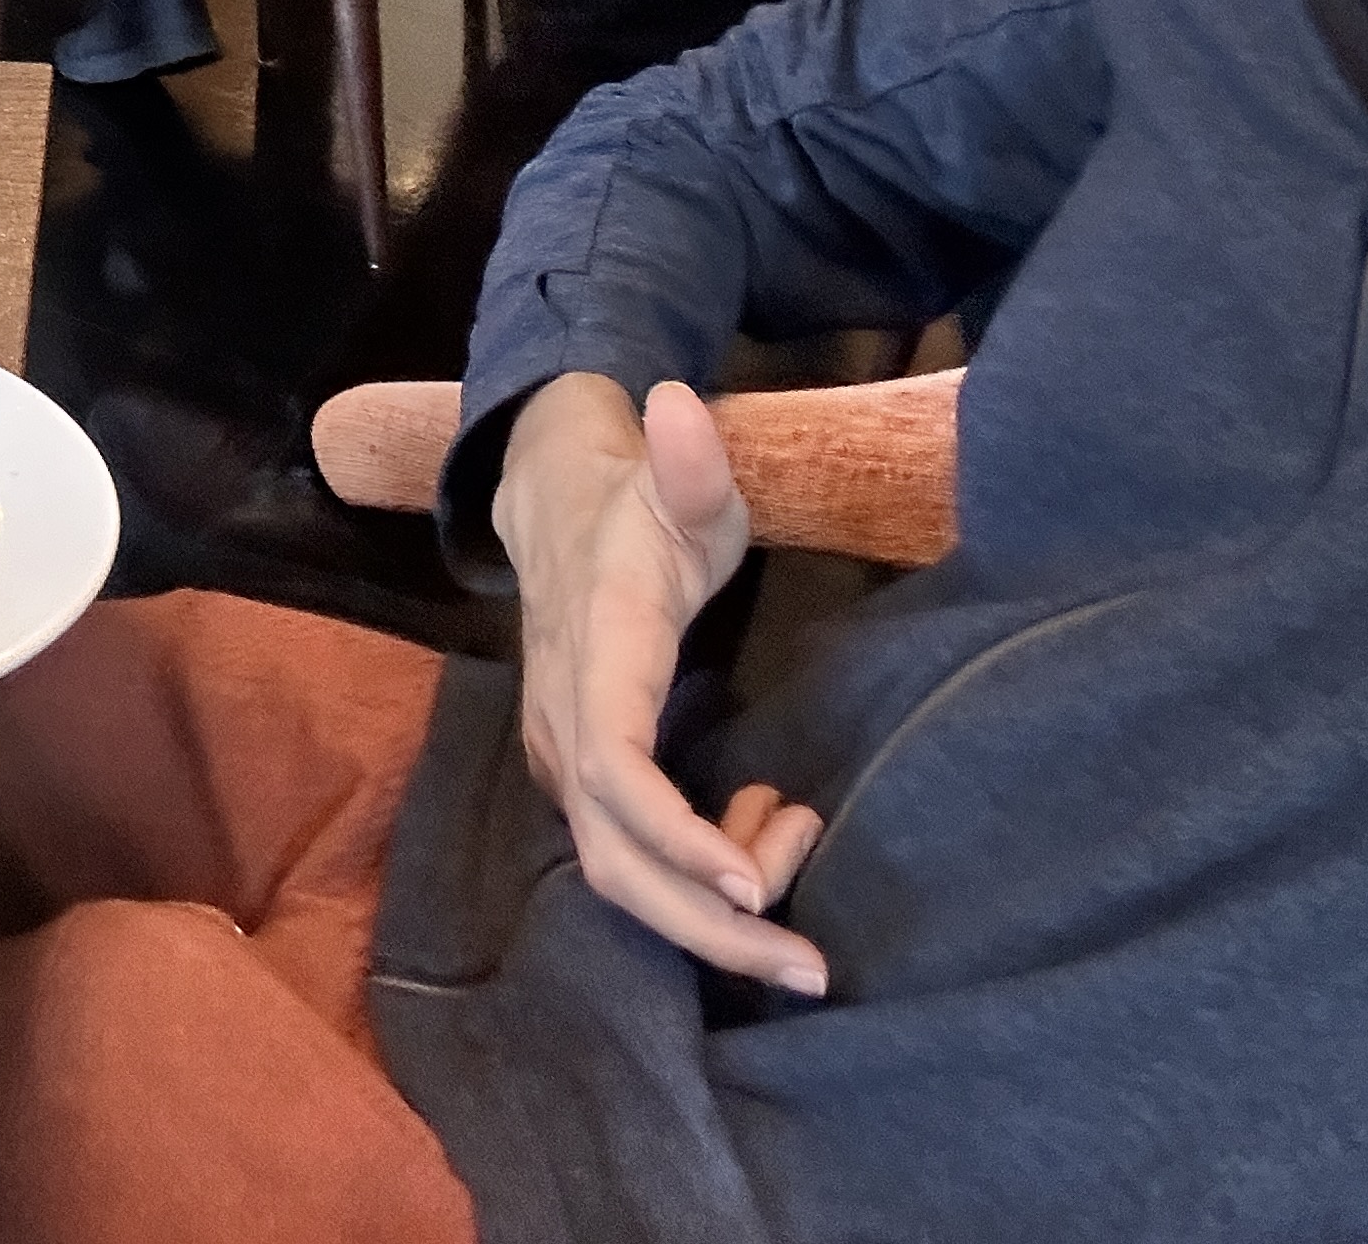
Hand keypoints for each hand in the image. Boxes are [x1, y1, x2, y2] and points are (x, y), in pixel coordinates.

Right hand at [497, 375, 827, 997]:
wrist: (556, 514)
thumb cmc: (637, 504)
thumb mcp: (676, 480)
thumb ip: (687, 461)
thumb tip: (675, 399)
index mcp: (596, 655)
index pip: (615, 767)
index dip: (674, 834)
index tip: (751, 880)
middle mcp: (568, 725)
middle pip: (616, 861)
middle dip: (709, 927)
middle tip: (811, 967)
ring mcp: (570, 760)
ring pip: (622, 875)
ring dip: (712, 909)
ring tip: (799, 858)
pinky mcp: (587, 781)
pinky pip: (634, 856)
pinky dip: (703, 868)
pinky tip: (764, 829)